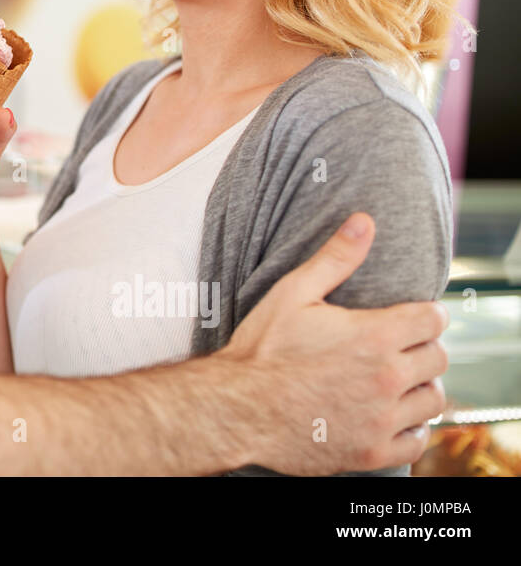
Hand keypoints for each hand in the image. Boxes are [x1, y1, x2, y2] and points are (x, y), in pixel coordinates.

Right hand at [220, 212, 448, 474]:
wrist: (235, 408)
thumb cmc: (261, 350)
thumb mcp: (293, 292)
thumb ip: (335, 258)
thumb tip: (364, 222)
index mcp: (374, 336)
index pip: (433, 320)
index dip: (424, 313)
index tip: (411, 316)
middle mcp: (386, 379)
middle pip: (438, 358)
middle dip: (421, 348)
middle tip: (398, 346)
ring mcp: (381, 419)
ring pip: (432, 400)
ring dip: (419, 387)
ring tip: (395, 380)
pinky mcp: (371, 451)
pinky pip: (416, 442)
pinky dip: (411, 429)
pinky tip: (390, 416)